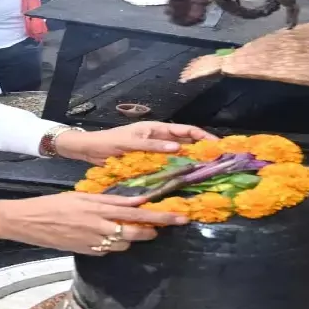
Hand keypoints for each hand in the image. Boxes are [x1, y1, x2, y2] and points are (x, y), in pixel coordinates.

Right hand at [0, 192, 187, 254]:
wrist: (28, 222)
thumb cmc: (53, 204)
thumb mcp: (81, 197)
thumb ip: (106, 200)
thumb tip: (131, 203)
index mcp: (98, 208)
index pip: (136, 212)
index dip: (159, 215)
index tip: (178, 216)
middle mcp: (99, 226)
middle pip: (136, 232)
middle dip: (153, 230)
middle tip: (165, 227)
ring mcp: (94, 242)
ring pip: (125, 243)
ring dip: (133, 238)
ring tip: (135, 230)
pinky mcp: (87, 252)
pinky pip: (108, 250)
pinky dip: (114, 244)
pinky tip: (109, 237)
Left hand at [57, 122, 216, 164]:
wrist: (91, 150)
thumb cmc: (110, 142)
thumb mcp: (131, 142)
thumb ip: (153, 145)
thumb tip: (178, 147)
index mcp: (156, 128)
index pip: (185, 130)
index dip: (202, 136)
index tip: (217, 145)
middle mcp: (158, 138)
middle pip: (185, 142)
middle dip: (201, 150)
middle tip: (217, 162)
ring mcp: (154, 150)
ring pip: (178, 155)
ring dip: (190, 161)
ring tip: (205, 173)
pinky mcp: (148, 161)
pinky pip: (166, 164)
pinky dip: (176, 170)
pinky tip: (183, 180)